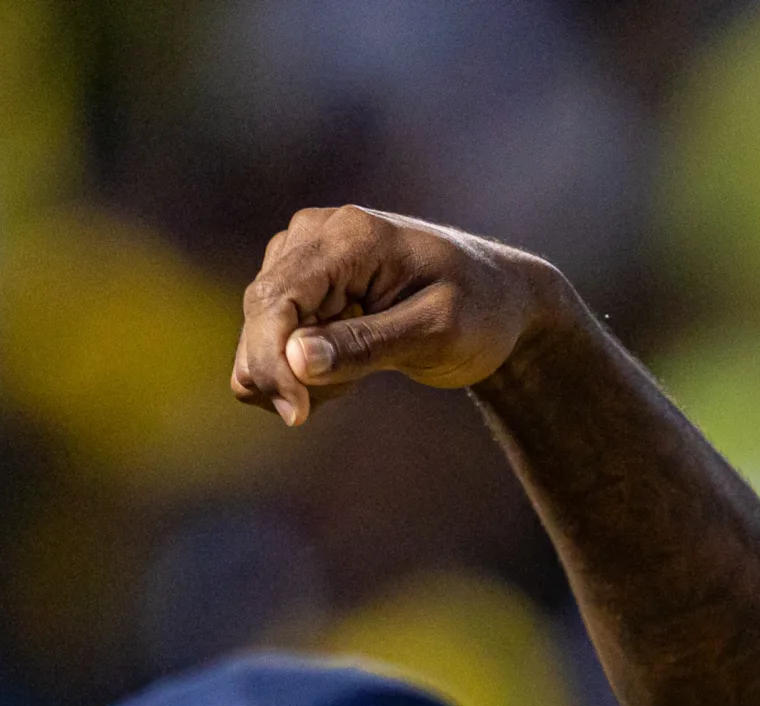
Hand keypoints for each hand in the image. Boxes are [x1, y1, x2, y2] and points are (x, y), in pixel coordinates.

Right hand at [232, 206, 568, 425]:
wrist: (501, 302)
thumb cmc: (482, 312)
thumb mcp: (436, 333)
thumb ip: (366, 345)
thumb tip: (296, 359)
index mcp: (347, 237)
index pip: (275, 299)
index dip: (273, 362)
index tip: (298, 416)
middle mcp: (313, 234)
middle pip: (259, 316)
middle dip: (287, 374)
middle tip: (350, 393)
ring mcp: (303, 256)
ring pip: (259, 332)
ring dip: (297, 374)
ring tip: (361, 371)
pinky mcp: (302, 284)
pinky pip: (271, 340)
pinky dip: (299, 370)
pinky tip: (347, 367)